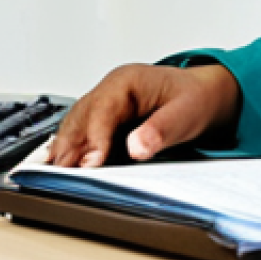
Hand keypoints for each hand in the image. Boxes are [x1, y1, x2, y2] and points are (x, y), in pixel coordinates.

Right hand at [47, 63, 240, 167]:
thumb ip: (161, 130)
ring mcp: (103, 105)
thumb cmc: (195, 99)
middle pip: (80, 119)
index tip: (91, 163)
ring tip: (58, 178)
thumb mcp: (186, 114)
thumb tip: (136, 147)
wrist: (203, 96)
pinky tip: (66, 171)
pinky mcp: (103, 122)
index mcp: (126, 81)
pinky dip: (72, 152)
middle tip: (62, 178)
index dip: (94, 138)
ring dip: (66, 151)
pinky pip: (81, 136)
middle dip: (70, 148)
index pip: (101, 110)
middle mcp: (109, 91)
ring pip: (74, 128)